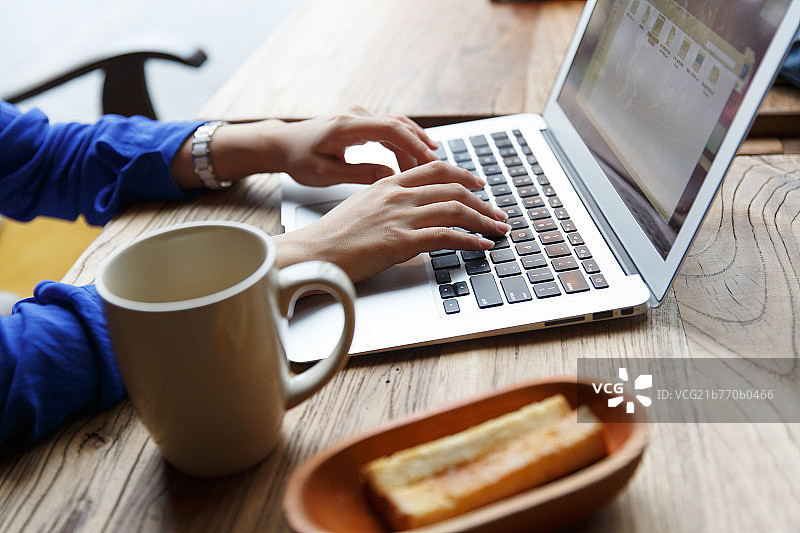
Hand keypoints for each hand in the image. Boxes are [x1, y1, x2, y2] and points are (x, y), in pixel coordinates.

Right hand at [273, 161, 509, 282]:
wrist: (313, 252)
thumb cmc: (332, 236)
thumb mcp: (360, 206)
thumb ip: (386, 203)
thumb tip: (405, 210)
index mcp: (387, 184)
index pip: (434, 169)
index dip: (462, 175)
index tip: (479, 185)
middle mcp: (397, 195)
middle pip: (452, 188)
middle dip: (481, 202)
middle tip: (497, 214)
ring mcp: (400, 216)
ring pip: (455, 209)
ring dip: (483, 220)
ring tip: (498, 230)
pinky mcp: (401, 241)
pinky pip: (446, 237)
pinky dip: (470, 241)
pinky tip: (481, 247)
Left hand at [275, 105, 439, 185]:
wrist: (284, 144)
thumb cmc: (299, 160)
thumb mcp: (325, 173)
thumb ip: (358, 174)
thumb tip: (390, 176)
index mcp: (346, 126)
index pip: (389, 128)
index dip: (413, 144)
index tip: (431, 160)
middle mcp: (356, 116)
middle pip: (399, 126)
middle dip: (420, 146)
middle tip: (438, 169)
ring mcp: (360, 117)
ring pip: (397, 126)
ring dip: (415, 145)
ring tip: (431, 167)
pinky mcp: (361, 123)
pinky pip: (390, 129)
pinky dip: (404, 143)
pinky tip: (416, 159)